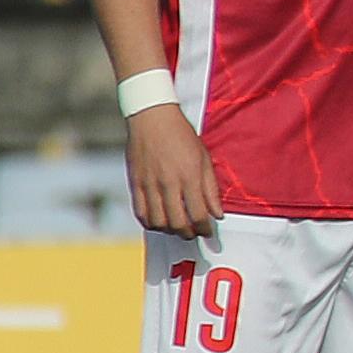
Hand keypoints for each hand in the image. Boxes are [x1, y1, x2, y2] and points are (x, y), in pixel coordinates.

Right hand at [124, 103, 221, 238]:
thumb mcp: (204, 158)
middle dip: (188, 233)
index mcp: (189, 176)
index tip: (208, 232)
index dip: (205, 228)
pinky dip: (150, 223)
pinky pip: (140, 213)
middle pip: (177, 223)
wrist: (152, 118)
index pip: (198, 214)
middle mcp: (168, 183)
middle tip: (194, 233)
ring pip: (158, 222)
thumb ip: (210, 189)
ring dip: (169, 230)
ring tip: (178, 227)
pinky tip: (159, 221)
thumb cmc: (183, 136)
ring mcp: (149, 185)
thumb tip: (218, 215)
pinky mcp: (134, 184)